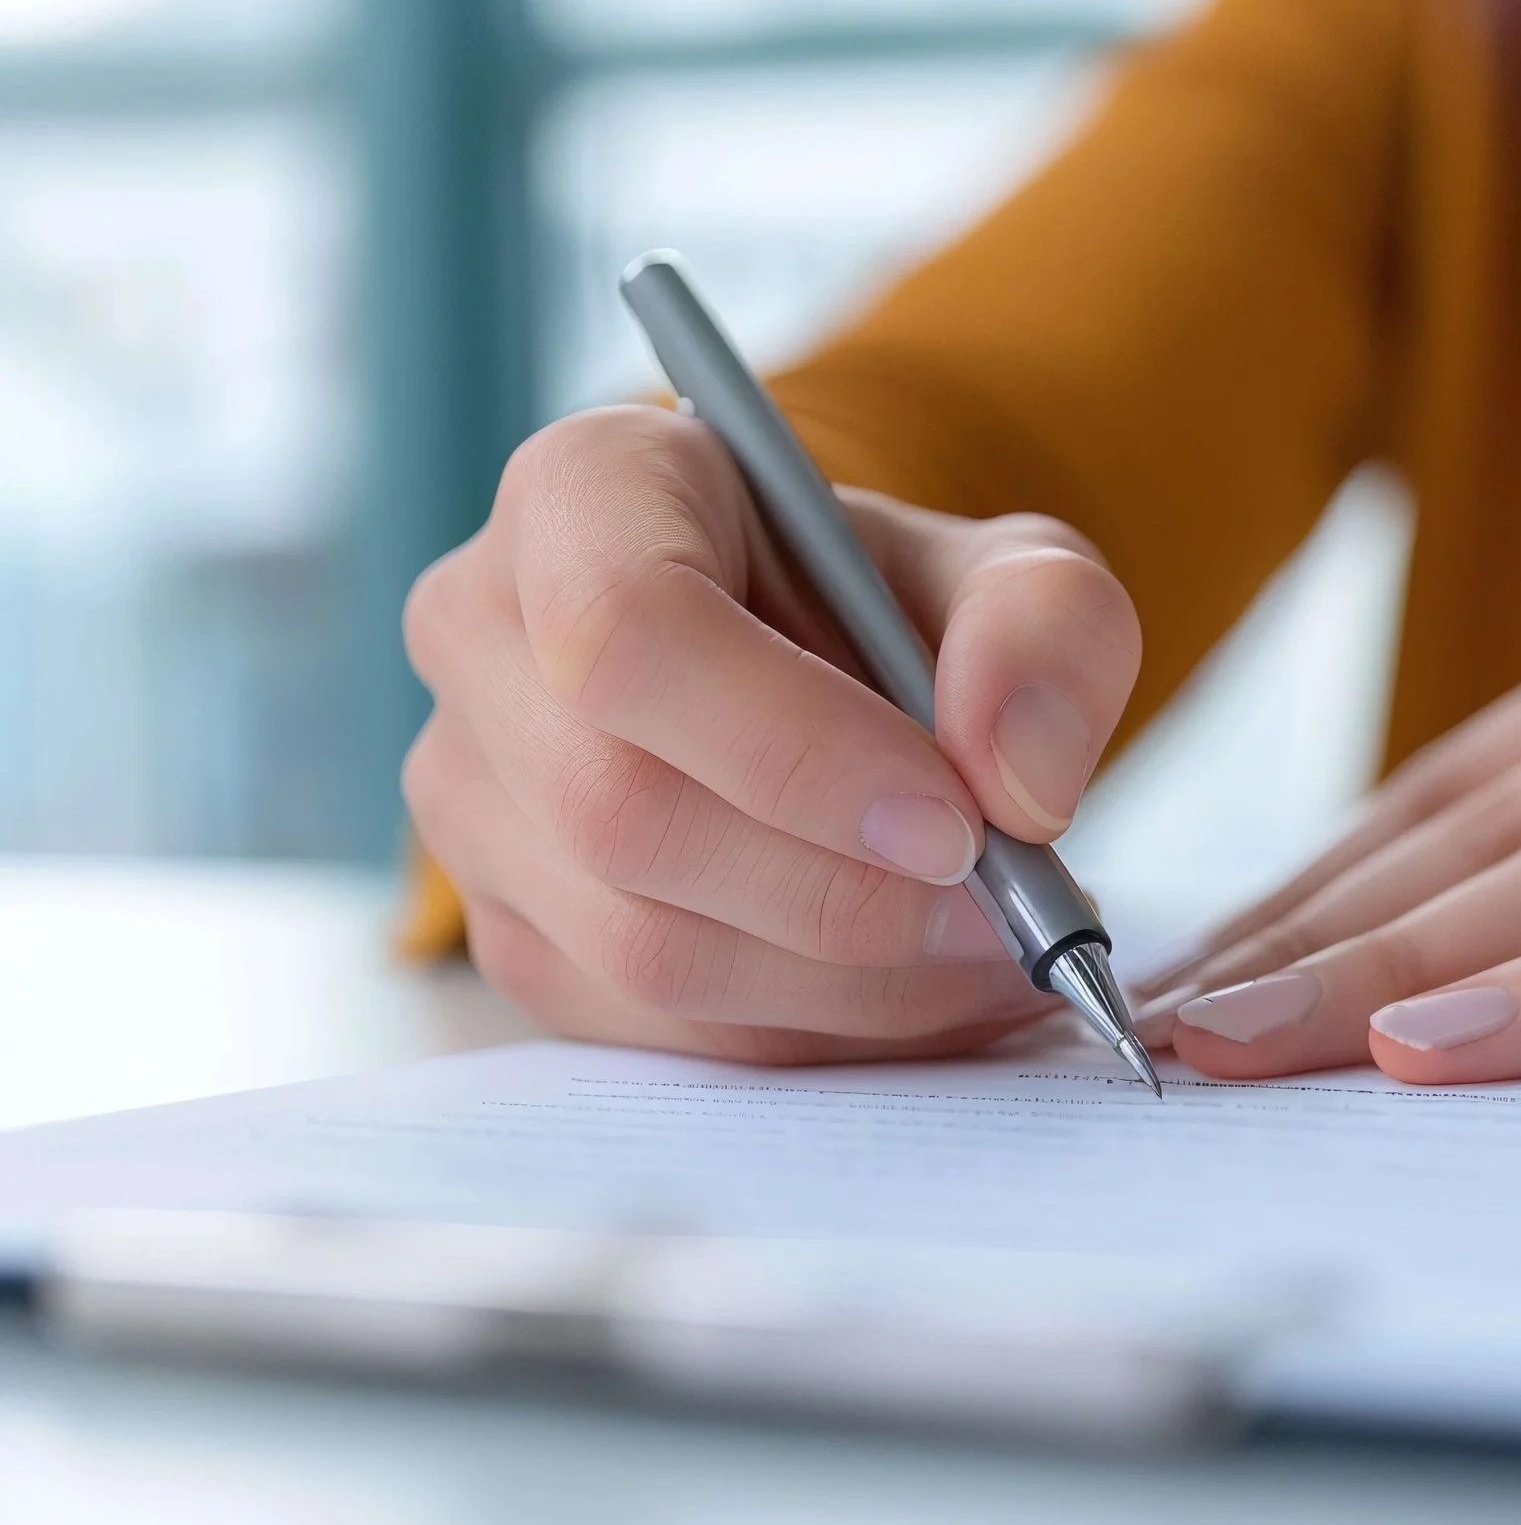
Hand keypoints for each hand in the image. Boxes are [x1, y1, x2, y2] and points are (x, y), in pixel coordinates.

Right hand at [403, 405, 1141, 1061]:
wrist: (835, 667)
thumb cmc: (900, 600)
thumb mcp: (1016, 571)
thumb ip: (1047, 629)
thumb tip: (1016, 783)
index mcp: (583, 492)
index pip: (628, 630)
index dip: (794, 751)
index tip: (955, 821)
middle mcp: (481, 632)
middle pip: (626, 813)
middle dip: (844, 894)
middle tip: (1006, 910)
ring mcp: (470, 792)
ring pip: (638, 947)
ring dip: (847, 984)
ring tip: (990, 953)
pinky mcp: (510, 922)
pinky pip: (651, 1027)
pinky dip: (812, 1033)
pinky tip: (920, 990)